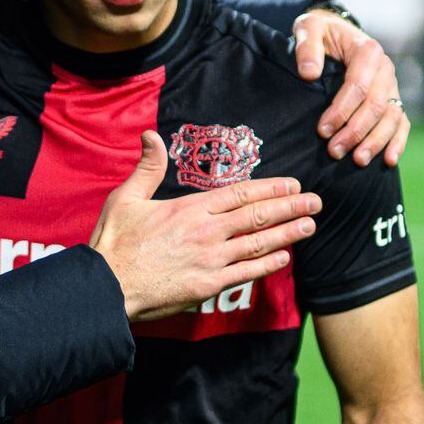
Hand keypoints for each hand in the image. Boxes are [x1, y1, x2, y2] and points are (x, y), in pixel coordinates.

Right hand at [90, 132, 319, 320]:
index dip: (270, 188)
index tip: (292, 184)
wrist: (107, 287)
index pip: (240, 194)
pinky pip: (246, 272)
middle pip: (257, 215)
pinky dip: (267, 264)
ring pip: (257, 242)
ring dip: (287, 233)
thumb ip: (147, 168)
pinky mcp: (207, 286)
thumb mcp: (125, 198)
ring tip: (310, 225)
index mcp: (189, 209)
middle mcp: (206, 231)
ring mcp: (210, 260)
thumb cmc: (114, 243)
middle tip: (316, 202)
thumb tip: (151, 136)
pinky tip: (284, 257)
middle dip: (290, 206)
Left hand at [292, 10, 410, 167]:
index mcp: (367, 50)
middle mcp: (385, 69)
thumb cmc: (321, 33)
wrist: (336, 33)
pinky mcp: (393, 99)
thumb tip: (309, 72)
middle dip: (356, 131)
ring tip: (358, 161)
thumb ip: (307, 46)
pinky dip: (398, 142)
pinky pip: (401, 122)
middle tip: (334, 151)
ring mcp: (391, 86)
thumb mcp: (309, 27)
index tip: (322, 130)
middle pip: (376, 106)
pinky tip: (389, 160)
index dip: (341, 111)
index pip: (358, 86)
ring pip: (391, 117)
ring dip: (376, 141)